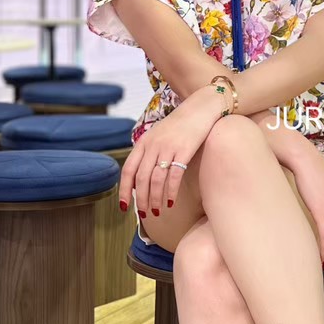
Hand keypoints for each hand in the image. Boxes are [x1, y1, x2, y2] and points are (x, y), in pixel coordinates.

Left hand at [119, 88, 224, 216]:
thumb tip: (140, 179)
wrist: (200, 108)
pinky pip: (174, 175)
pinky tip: (170, 201)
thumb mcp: (157, 135)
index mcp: (143, 142)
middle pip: (141, 178)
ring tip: (157, 211)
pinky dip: (170, 191)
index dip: (124, 190)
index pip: (128, 170)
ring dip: (155, 199)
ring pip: (156, 180)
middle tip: (144, 214)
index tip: (124, 206)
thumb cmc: (180, 125)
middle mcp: (152, 145)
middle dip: (141, 200)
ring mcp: (168, 148)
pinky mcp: (184, 150)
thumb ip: (147, 153)